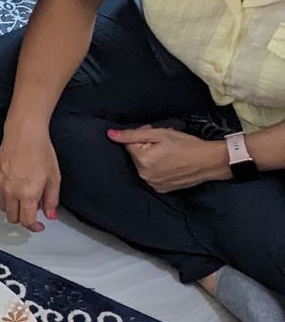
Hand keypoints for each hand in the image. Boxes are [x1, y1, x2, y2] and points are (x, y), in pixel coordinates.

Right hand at [0, 126, 60, 230]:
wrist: (24, 133)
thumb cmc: (41, 151)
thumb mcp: (54, 177)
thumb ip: (51, 199)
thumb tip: (50, 215)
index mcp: (28, 194)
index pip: (27, 220)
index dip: (34, 227)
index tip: (39, 226)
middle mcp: (11, 192)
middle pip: (12, 218)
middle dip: (23, 219)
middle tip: (32, 212)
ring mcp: (0, 184)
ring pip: (3, 207)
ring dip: (13, 208)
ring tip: (24, 197)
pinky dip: (7, 194)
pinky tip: (16, 183)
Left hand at [109, 126, 231, 193]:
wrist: (210, 161)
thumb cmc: (188, 145)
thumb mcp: (160, 134)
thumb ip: (133, 135)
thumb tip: (110, 134)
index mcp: (142, 160)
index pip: (129, 144)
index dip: (141, 135)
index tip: (154, 132)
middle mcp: (144, 175)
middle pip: (136, 155)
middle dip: (146, 146)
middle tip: (164, 142)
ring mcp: (153, 184)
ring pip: (144, 165)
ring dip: (152, 157)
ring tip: (170, 152)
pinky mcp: (161, 189)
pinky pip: (152, 175)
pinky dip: (158, 168)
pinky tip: (172, 163)